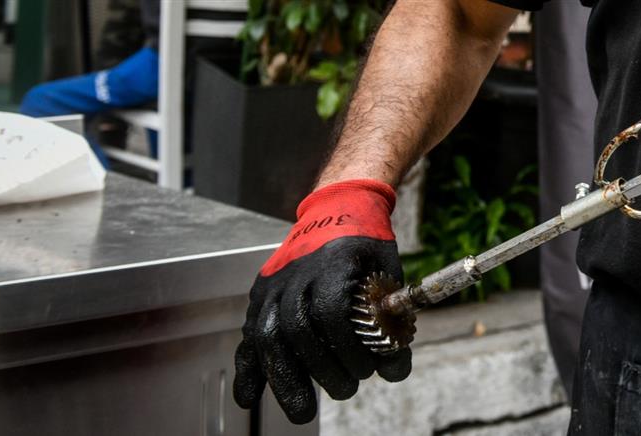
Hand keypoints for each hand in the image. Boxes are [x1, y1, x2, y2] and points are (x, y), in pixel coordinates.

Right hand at [233, 179, 411, 423]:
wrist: (339, 208)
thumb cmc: (367, 246)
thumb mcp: (390, 277)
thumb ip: (393, 323)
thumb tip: (393, 370)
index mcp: (332, 263)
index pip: (331, 313)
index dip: (349, 348)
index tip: (367, 368)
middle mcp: (296, 274)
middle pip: (297, 330)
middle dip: (321, 370)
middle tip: (346, 389)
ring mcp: (274, 285)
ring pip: (267, 336)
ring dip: (284, 379)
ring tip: (302, 410)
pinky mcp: (261, 296)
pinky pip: (247, 335)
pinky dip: (247, 369)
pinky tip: (248, 398)